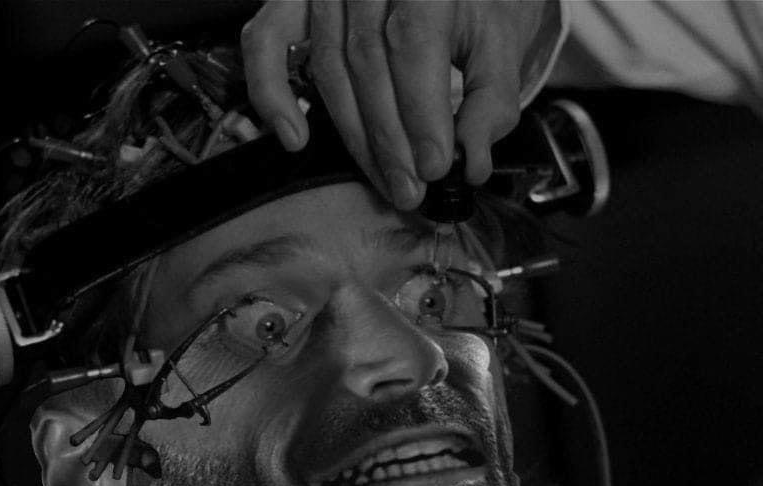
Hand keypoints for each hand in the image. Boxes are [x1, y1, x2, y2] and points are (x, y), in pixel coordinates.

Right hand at [242, 0, 549, 210]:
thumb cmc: (467, 7)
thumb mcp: (498, 40)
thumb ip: (492, 98)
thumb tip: (473, 161)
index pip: (413, 43)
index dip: (421, 112)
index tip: (435, 167)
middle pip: (367, 62)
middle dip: (389, 138)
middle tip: (410, 189)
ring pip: (328, 68)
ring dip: (354, 137)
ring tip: (383, 182)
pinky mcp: (290, 3)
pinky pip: (264, 44)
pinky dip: (271, 94)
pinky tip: (295, 138)